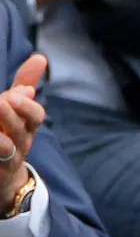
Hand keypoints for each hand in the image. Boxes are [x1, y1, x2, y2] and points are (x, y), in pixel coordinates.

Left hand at [0, 55, 47, 211]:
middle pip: (22, 128)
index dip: (28, 106)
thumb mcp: (18, 110)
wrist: (5, 179)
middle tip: (3, 99)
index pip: (35, 115)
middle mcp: (22, 143)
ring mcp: (9, 159)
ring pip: (7, 147)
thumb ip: (26, 84)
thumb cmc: (10, 137)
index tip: (18, 92)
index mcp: (28, 127)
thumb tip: (40, 57)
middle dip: (12, 114)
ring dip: (0, 133)